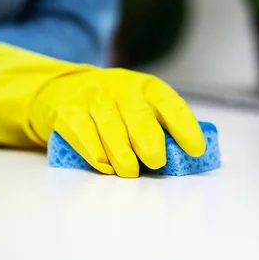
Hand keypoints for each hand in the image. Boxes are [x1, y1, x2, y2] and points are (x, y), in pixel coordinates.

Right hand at [29, 68, 205, 177]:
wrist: (62, 88)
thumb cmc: (115, 105)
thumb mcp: (140, 105)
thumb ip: (159, 128)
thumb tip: (181, 161)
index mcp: (148, 88)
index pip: (171, 104)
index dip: (185, 126)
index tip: (196, 149)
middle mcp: (123, 89)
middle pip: (138, 115)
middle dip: (149, 139)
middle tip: (156, 161)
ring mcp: (94, 98)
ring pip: (110, 126)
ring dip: (121, 152)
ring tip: (130, 172)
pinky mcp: (69, 110)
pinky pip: (82, 131)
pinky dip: (94, 151)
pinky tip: (104, 165)